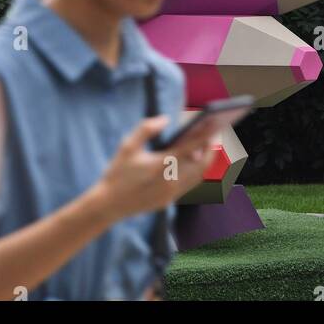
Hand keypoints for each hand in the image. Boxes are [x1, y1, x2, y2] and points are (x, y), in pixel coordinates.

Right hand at [95, 115, 219, 221]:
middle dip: (210, 149)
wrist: (109, 204)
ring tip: (206, 147)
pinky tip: (193, 164)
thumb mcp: (127, 146)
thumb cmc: (117, 172)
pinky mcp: (169, 201)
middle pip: (201, 164)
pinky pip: (189, 185)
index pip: (191, 147)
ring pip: (198, 176)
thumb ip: (146, 129)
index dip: (205, 135)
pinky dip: (196, 173)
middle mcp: (171, 180)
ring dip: (205, 161)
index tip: (214, 124)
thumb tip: (165, 119)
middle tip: (213, 135)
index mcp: (162, 164)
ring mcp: (171, 193)